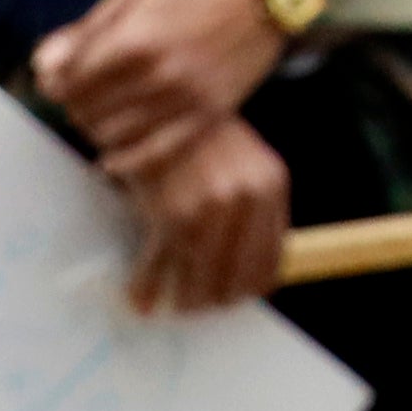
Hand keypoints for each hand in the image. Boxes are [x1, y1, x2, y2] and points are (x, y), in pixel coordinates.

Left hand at [36, 0, 295, 173]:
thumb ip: (90, 30)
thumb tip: (43, 66)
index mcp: (134, 39)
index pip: (71, 82)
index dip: (58, 84)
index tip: (60, 80)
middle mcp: (158, 74)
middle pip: (90, 111)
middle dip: (76, 106)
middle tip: (81, 98)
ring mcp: (186, 97)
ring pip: (118, 135)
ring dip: (99, 130)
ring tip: (101, 117)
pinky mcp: (210, 112)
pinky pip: (158, 151)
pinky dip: (129, 160)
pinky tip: (113, 160)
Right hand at [117, 114, 293, 315]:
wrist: (157, 105)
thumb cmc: (201, 140)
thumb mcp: (243, 165)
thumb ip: (252, 212)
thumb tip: (253, 276)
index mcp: (271, 185)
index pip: (269, 264)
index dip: (248, 288)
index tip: (231, 297)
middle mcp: (246, 199)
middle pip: (235, 282)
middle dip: (214, 300)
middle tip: (196, 305)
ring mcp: (209, 209)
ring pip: (199, 284)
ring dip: (183, 303)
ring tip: (172, 304)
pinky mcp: (170, 214)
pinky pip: (158, 268)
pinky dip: (146, 289)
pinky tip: (140, 298)